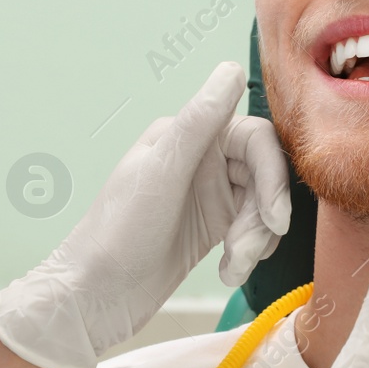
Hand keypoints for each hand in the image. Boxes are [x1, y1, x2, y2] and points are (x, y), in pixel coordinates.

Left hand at [0, 61, 291, 367]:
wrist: (95, 297)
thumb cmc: (116, 233)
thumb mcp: (160, 172)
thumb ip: (199, 120)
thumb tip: (231, 70)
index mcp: (187, 136)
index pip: (256, 139)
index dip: (273, 176)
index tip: (273, 217)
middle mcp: (201, 159)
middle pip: (265, 174)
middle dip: (264, 215)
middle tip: (247, 249)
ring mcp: (208, 194)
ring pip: (262, 205)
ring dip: (257, 239)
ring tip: (234, 267)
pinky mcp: (212, 227)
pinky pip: (252, 230)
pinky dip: (250, 252)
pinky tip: (230, 272)